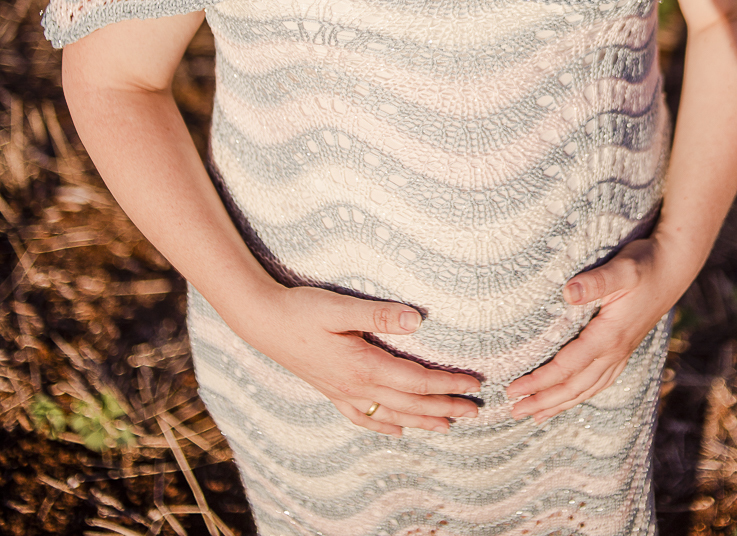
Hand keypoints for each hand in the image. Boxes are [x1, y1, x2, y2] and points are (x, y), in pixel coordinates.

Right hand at [246, 284, 480, 436]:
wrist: (263, 322)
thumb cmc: (302, 310)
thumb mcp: (339, 308)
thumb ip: (378, 315)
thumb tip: (416, 321)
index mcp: (364, 366)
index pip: (417, 381)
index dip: (447, 384)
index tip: (473, 384)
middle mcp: (355, 386)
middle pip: (410, 403)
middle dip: (444, 408)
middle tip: (474, 411)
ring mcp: (342, 392)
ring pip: (391, 414)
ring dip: (422, 420)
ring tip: (447, 427)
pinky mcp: (330, 390)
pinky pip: (362, 416)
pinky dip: (384, 425)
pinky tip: (396, 428)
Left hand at [506, 237, 683, 421]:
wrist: (672, 268)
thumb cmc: (644, 264)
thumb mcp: (621, 269)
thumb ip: (596, 282)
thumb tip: (568, 293)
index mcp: (609, 336)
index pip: (567, 367)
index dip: (539, 380)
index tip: (514, 389)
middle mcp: (616, 351)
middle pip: (575, 386)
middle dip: (544, 401)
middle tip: (514, 411)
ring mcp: (621, 353)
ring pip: (587, 389)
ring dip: (560, 403)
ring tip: (536, 416)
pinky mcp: (624, 349)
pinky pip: (600, 382)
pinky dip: (581, 395)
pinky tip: (570, 399)